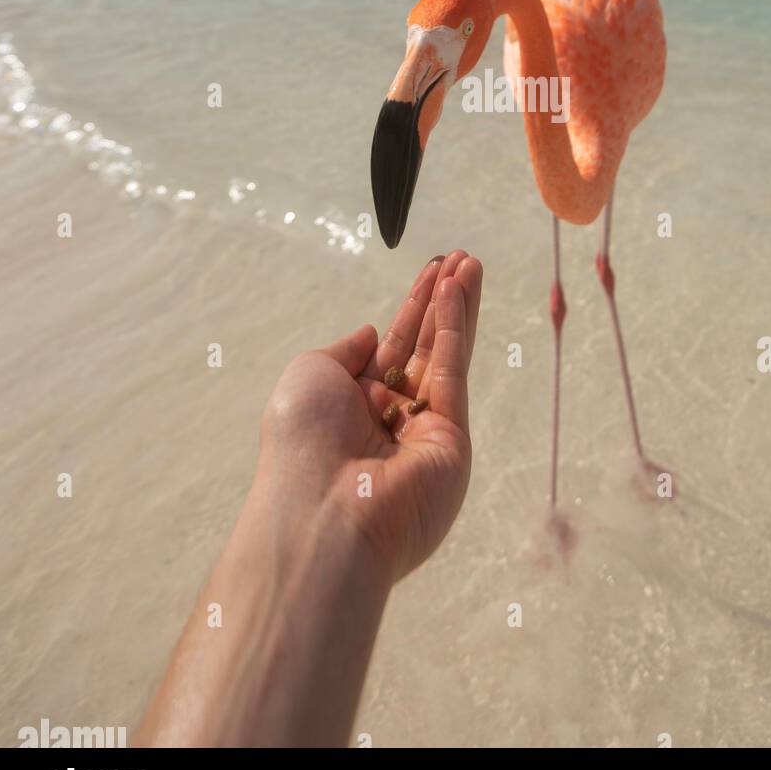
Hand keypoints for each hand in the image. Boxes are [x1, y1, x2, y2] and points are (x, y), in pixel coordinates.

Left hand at [257, 250, 482, 584]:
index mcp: (355, 409)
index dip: (412, 310)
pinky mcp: (453, 443)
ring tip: (469, 262)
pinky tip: (457, 291)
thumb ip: (345, 351)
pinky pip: (453, 375)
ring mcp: (425, 433)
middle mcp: (392, 420)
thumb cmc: (302, 443)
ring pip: (445, 357)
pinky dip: (456, 330)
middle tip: (460, 258)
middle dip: (442, 302)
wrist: (320, 511)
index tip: (430, 272)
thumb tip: (374, 335)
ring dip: (457, 307)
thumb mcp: (309, 376)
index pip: (392, 350)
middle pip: (425, 348)